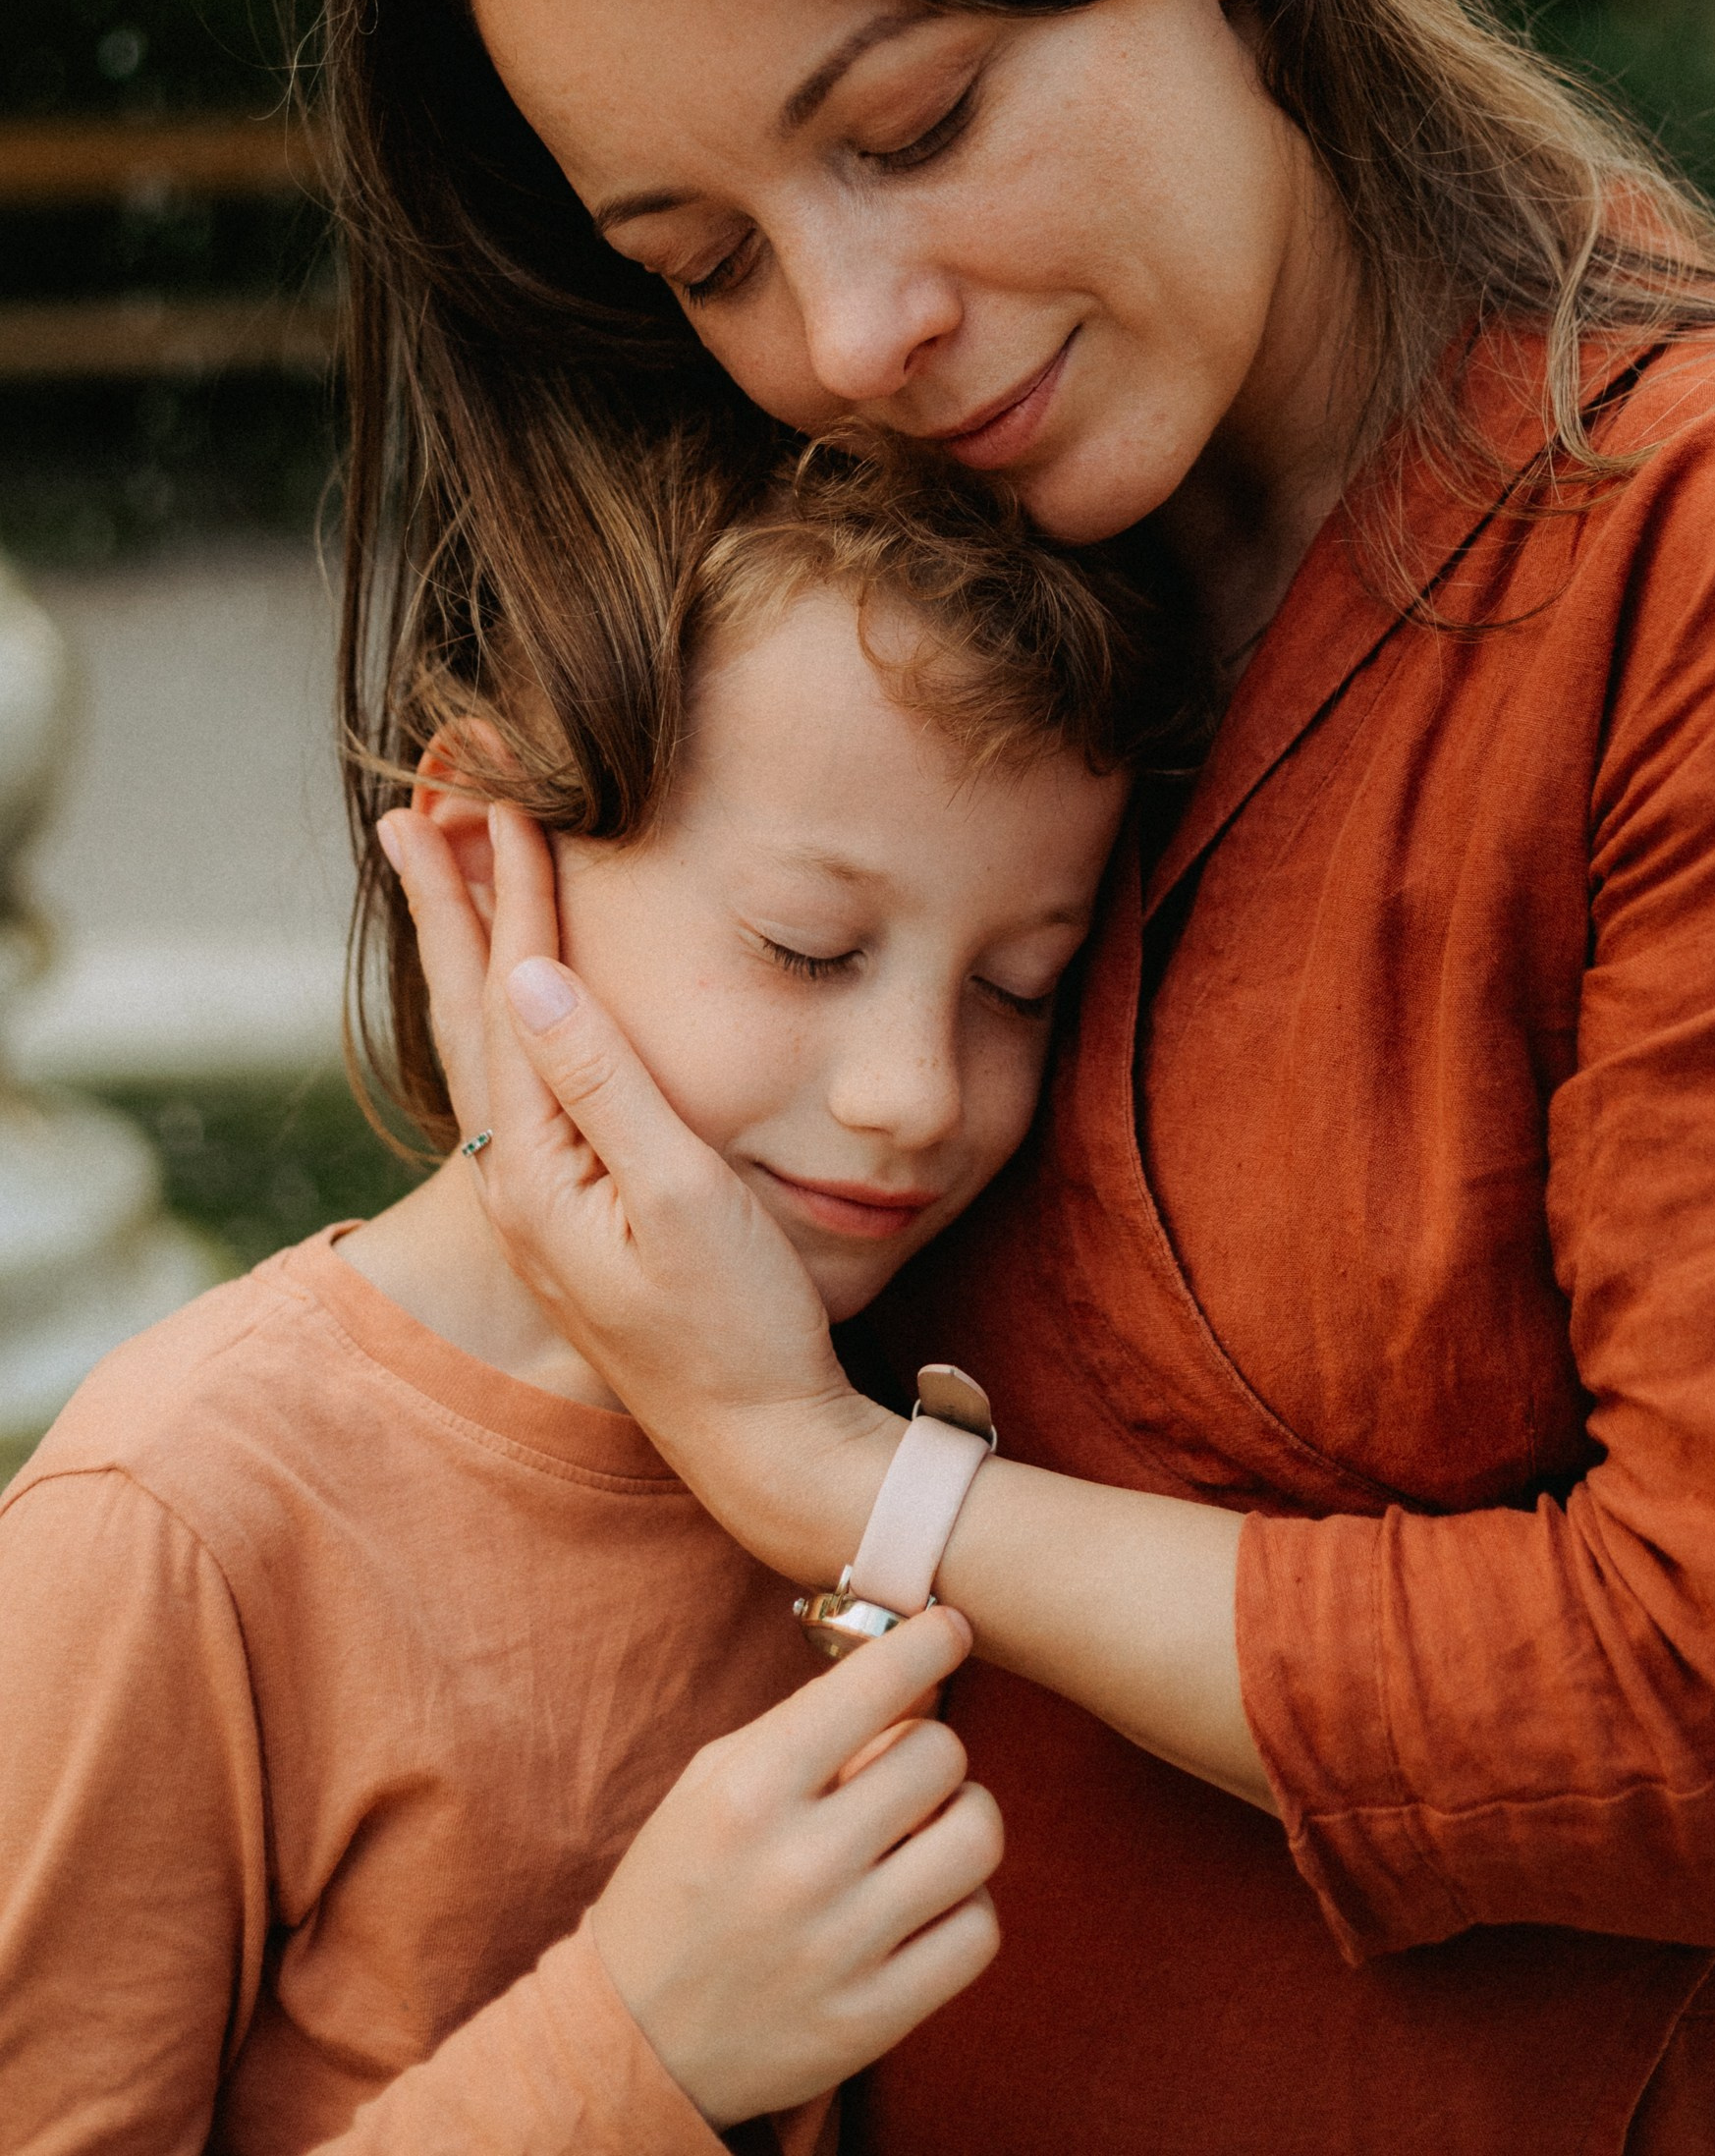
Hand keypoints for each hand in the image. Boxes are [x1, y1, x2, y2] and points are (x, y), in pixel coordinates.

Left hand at [388, 800, 891, 1555]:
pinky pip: (528, 1081)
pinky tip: (526, 999)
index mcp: (535, 1169)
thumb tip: (534, 976)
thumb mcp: (681, 1197)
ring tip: (445, 880)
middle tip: (415, 816)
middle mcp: (520, 1182)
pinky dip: (515, 1013)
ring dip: (472, 953)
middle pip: (474, 1015)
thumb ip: (607, 1086)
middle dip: (450, 909)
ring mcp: (547, 1202)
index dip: (513, 895)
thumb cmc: (741, 1326)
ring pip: (494, 1046)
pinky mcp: (582, 1213)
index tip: (513, 803)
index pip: (515, 997)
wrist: (766, 1444)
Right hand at [590, 1608, 1001, 2128]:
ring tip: (926, 1831)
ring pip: (977, 1838)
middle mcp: (798, 1865)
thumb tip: (913, 1676)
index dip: (930, 1641)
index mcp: (748, 1791)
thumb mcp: (711, 1782)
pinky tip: (925, 1902)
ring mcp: (840, 1948)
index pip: (876, 1684)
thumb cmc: (678, 1886)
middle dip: (929, 1746)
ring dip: (963, 1819)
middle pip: (940, 1754)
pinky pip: (978, 1932)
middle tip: (903, 1768)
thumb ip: (807, 1723)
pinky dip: (964, 1906)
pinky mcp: (873, 2018)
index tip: (951, 1629)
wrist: (632, 2040)